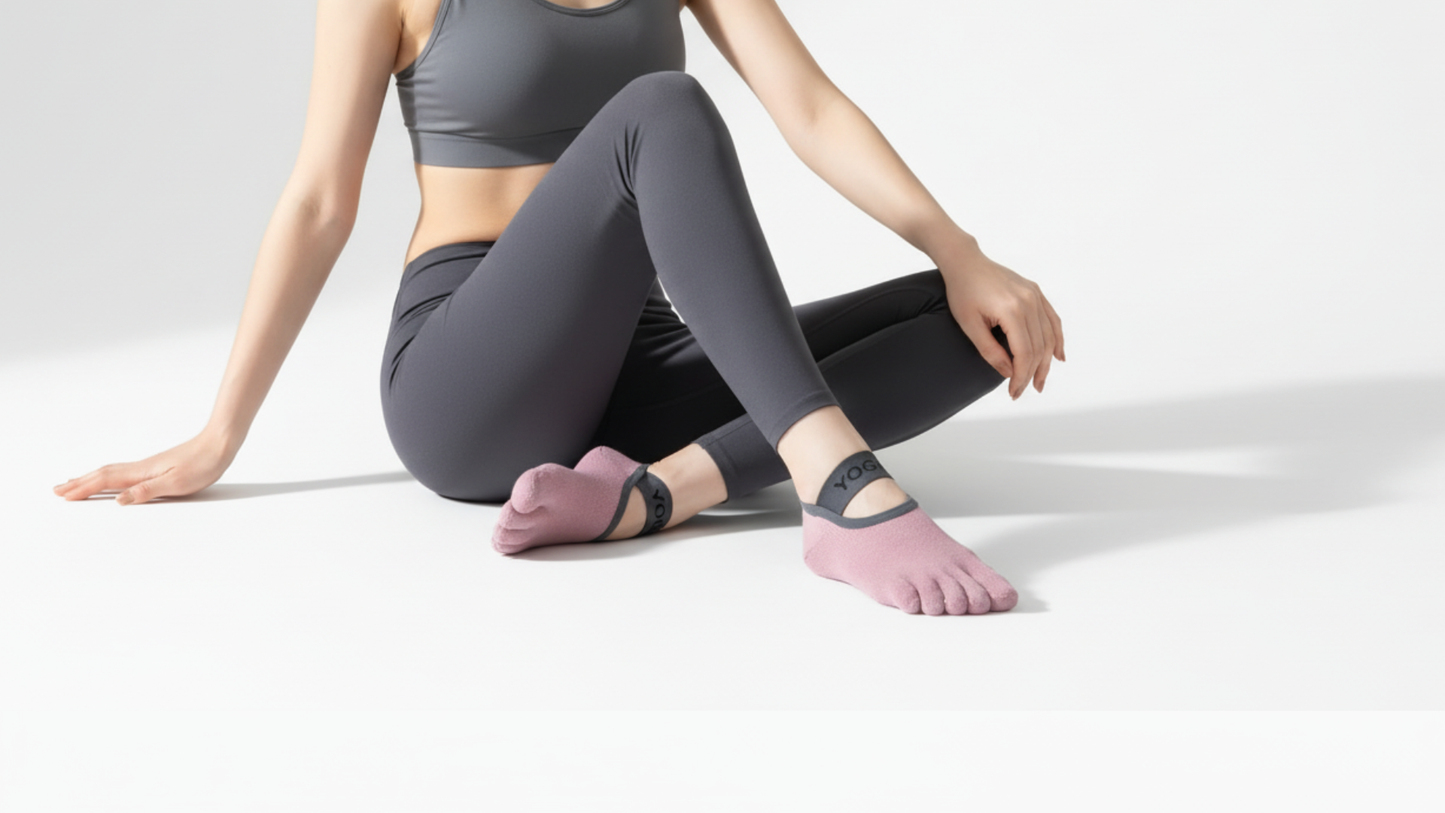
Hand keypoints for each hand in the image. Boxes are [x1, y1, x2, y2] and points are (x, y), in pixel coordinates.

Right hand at [53, 432, 236, 505]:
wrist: (219, 443)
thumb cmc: (202, 464)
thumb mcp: (176, 482)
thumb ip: (147, 491)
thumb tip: (118, 500)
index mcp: (142, 472)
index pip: (105, 481)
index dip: (83, 489)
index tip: (63, 496)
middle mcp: (141, 467)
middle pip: (102, 475)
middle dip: (79, 483)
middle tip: (57, 490)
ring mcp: (148, 466)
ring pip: (111, 472)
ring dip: (90, 478)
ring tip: (74, 483)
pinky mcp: (156, 466)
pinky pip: (123, 472)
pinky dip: (108, 476)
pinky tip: (111, 479)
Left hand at [937, 243, 1065, 398]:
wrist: (966, 262)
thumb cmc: (963, 292)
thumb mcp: (970, 325)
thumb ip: (990, 351)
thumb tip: (1009, 373)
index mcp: (1012, 310)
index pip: (1024, 353)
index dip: (1021, 376)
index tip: (1013, 392)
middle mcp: (1029, 302)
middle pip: (1039, 347)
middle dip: (1032, 374)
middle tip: (1023, 391)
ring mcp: (1035, 295)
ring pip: (1048, 336)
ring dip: (1046, 362)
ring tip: (1040, 381)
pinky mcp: (1035, 292)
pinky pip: (1052, 319)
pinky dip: (1057, 339)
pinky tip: (1058, 356)